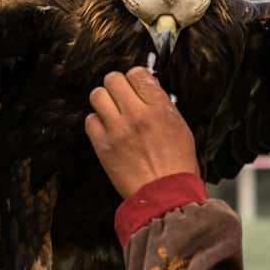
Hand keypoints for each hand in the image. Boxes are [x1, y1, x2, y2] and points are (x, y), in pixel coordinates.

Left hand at [85, 66, 198, 197]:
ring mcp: (117, 129)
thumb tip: (148, 89)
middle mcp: (136, 114)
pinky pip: (89, 120)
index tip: (135, 85)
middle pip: (113, 79)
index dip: (135, 77)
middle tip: (121, 96)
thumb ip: (163, 105)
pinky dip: (96, 123)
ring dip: (104, 101)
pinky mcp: (103, 145)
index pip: (137, 73)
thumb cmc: (177, 166)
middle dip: (117, 85)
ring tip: (112, 112)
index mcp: (159, 108)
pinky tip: (107, 130)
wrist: (164, 196)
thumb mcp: (180, 127)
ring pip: (97, 95)